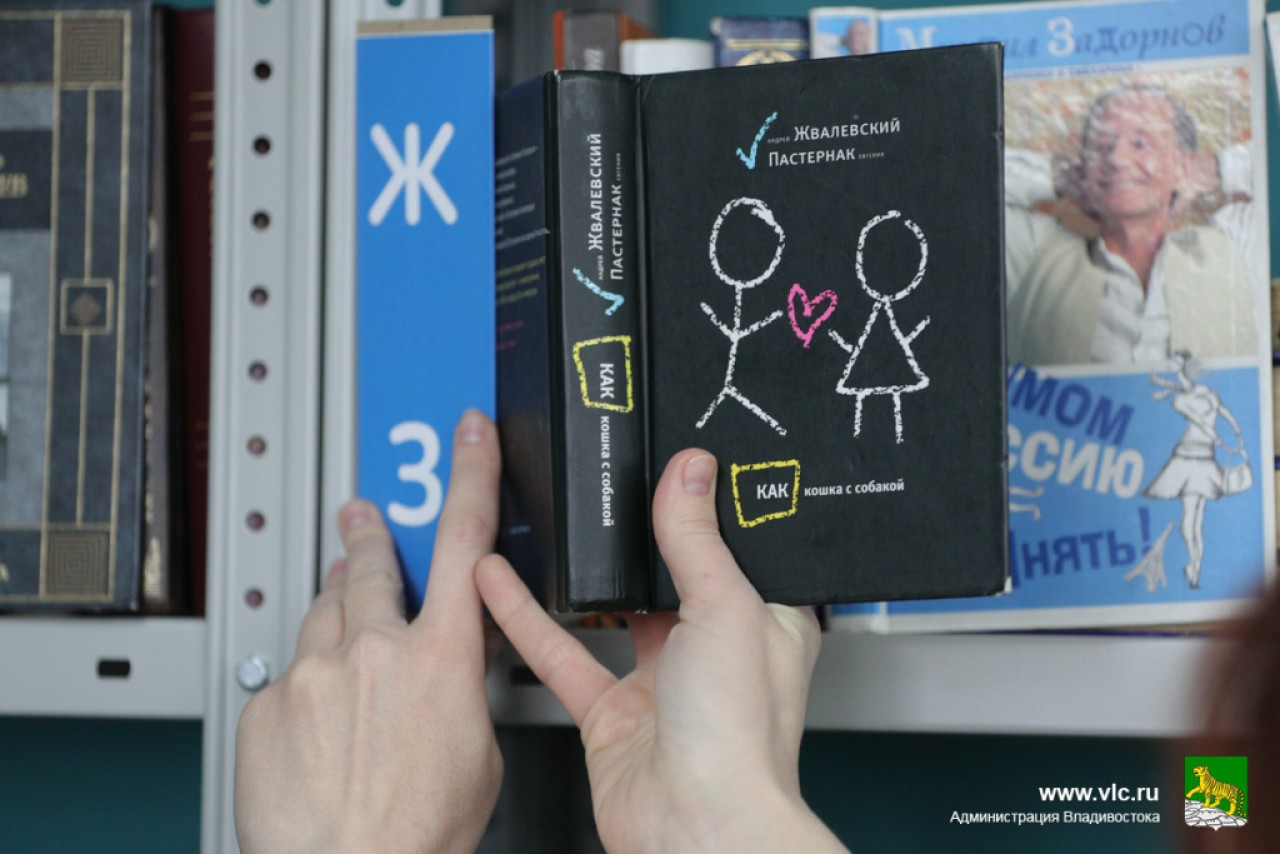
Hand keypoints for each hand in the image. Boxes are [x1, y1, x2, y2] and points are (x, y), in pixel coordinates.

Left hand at [234, 410, 503, 852]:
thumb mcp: (479, 752)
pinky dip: (302, 683)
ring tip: (342, 628)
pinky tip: (314, 718)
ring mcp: (313, 674)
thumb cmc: (419, 832)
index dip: (472, 475)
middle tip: (362, 517)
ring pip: (322, 614)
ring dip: (334, 612)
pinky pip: (286, 673)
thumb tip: (454, 664)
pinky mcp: (266, 704)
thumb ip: (462, 686)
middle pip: (369, 566)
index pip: (464, 541)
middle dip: (368, 538)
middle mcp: (374, 651)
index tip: (471, 433)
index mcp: (442, 657)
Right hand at [476, 450, 846, 852]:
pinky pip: (562, 655)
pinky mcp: (611, 715)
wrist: (696, 830)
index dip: (709, 509)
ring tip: (548, 522)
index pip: (736, 548)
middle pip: (669, 577)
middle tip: (604, 485)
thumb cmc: (740, 738)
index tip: (677, 464)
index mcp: (765, 623)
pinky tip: (498, 583)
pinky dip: (526, 618)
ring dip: (576, 575)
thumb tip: (690, 472)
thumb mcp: (725, 608)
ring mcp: (661, 684)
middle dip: (636, 538)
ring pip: (608, 614)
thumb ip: (696, 538)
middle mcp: (714, 652)